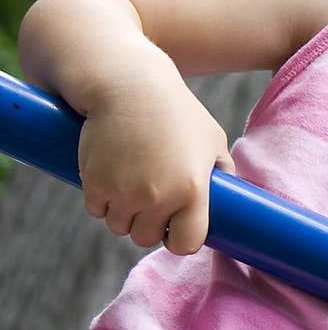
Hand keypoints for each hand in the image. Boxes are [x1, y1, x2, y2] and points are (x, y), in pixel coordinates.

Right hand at [77, 69, 234, 254]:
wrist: (130, 85)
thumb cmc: (177, 112)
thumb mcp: (212, 139)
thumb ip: (223, 172)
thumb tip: (232, 199)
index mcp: (192, 190)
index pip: (186, 244)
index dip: (181, 239)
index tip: (177, 226)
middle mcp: (158, 197)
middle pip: (147, 238)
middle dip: (149, 224)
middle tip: (151, 199)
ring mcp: (124, 192)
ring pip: (119, 227)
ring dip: (124, 213)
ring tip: (132, 184)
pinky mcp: (95, 183)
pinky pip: (97, 210)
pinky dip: (102, 199)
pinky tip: (112, 176)